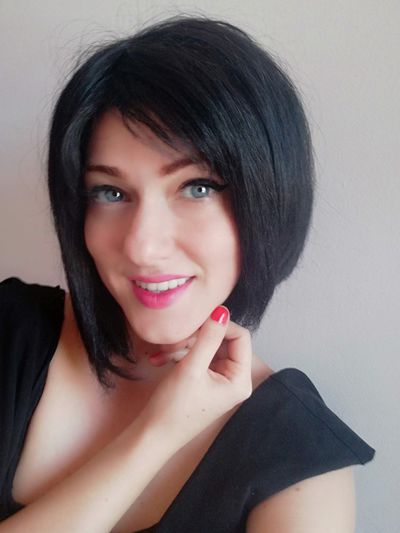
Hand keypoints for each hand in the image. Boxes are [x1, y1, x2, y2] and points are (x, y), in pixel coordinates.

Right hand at [138, 306, 252, 448]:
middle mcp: (234, 379)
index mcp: (240, 379)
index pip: (240, 336)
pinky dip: (179, 355)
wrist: (151, 436)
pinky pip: (196, 357)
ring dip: (183, 346)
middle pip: (222, 340)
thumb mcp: (191, 368)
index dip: (219, 325)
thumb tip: (222, 310)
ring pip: (206, 347)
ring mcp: (219, 380)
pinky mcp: (204, 381)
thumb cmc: (174, 407)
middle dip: (196, 337)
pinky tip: (158, 359)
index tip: (194, 323)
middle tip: (173, 342)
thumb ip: (208, 337)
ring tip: (162, 354)